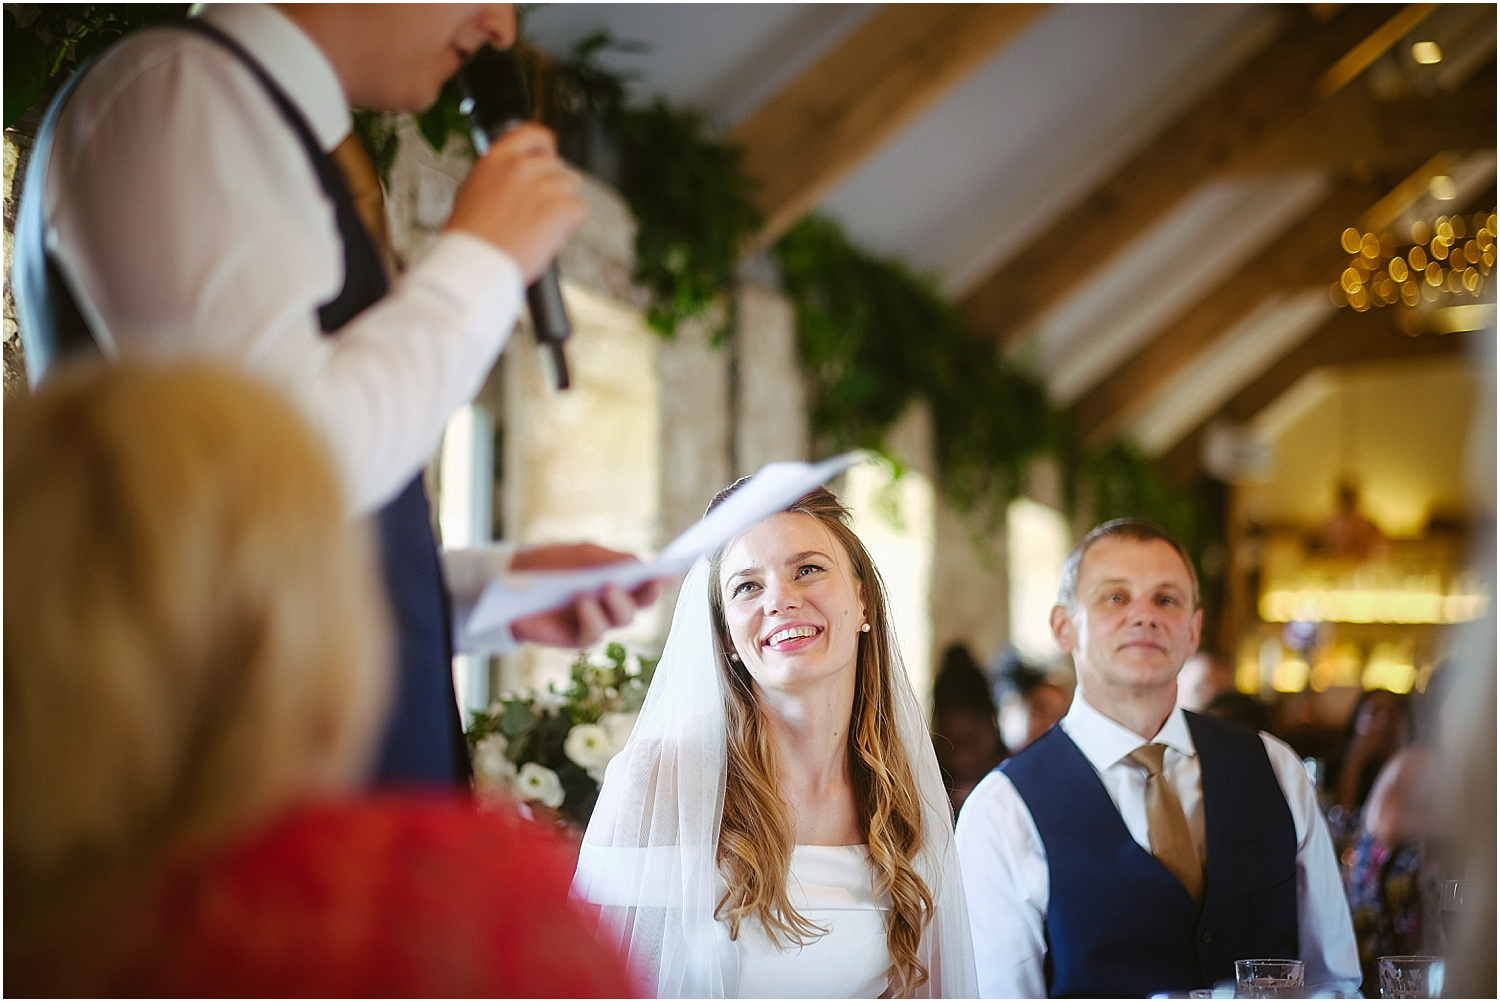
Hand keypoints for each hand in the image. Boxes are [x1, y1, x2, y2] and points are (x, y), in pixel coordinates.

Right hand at [446, 123, 586, 281]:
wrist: (476, 262)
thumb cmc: (471, 237)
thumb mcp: (474, 189)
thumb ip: (500, 175)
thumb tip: (517, 174)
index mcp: (497, 158)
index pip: (535, 134)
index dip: (546, 147)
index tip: (548, 157)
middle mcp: (522, 166)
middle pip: (557, 165)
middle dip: (553, 186)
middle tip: (538, 211)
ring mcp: (543, 185)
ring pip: (572, 185)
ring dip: (562, 204)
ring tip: (540, 226)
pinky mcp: (561, 207)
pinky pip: (580, 208)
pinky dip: (570, 224)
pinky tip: (550, 234)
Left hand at [508, 543, 663, 648]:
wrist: (510, 582)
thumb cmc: (549, 565)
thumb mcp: (581, 555)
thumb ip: (610, 560)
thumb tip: (640, 564)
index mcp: (618, 580)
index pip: (647, 582)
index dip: (662, 579)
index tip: (671, 571)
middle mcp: (612, 603)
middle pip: (643, 604)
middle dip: (650, 593)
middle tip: (649, 581)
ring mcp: (597, 621)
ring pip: (624, 619)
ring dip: (620, 602)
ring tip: (608, 587)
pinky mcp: (578, 638)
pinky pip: (595, 633)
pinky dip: (593, 616)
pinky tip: (584, 602)